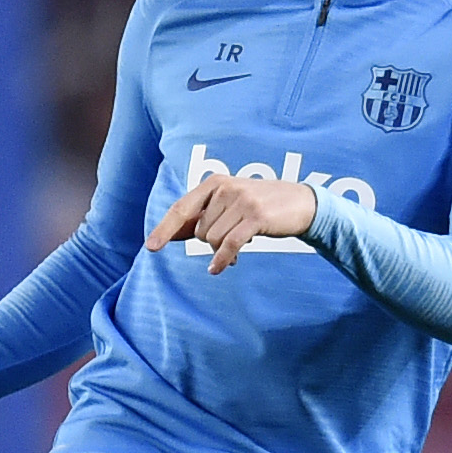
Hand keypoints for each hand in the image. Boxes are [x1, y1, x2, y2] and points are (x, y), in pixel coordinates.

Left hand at [147, 175, 320, 273]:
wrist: (300, 204)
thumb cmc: (259, 207)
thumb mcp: (228, 206)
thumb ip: (200, 218)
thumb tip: (167, 235)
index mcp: (214, 183)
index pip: (182, 209)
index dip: (165, 229)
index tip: (151, 247)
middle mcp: (225, 188)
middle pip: (200, 230)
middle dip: (211, 242)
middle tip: (230, 239)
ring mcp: (241, 201)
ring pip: (213, 239)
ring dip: (222, 249)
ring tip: (239, 244)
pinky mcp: (256, 217)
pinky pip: (229, 245)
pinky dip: (221, 260)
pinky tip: (218, 269)